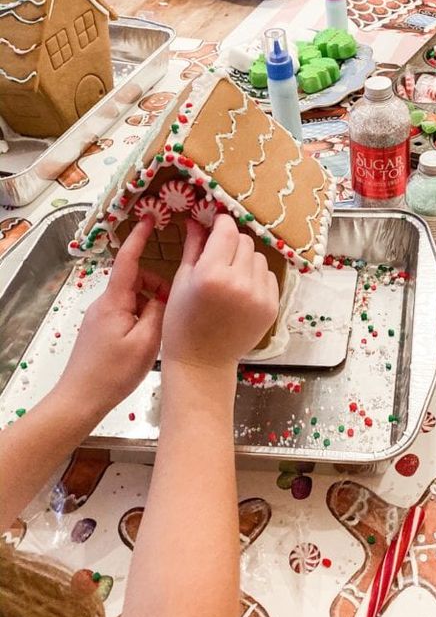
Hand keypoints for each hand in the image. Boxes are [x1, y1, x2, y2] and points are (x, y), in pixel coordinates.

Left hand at [59, 217, 166, 414]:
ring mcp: (101, 316)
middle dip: (157, 285)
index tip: (150, 218)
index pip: (128, 261)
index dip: (139, 238)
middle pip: (135, 280)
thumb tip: (164, 296)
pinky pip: (127, 311)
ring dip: (151, 304)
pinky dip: (142, 316)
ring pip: (133, 297)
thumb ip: (158, 313)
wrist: (81, 398)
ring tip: (163, 328)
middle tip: (174, 306)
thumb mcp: (146, 342)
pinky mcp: (101, 329)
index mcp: (114, 301)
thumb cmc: (114, 372)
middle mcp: (105, 303)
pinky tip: (150, 337)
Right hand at [162, 216, 278, 372]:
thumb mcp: (182, 281)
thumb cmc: (183, 322)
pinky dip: (256, 278)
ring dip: (245, 260)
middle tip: (218, 257)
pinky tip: (240, 292)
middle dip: (231, 243)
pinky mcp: (271, 307)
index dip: (220, 224)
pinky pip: (269, 276)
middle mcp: (239, 283)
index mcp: (212, 274)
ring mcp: (259, 296)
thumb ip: (194, 246)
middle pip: (244, 241)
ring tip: (229, 278)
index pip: (227, 229)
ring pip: (258, 257)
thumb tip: (198, 219)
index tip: (214, 226)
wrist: (203, 361)